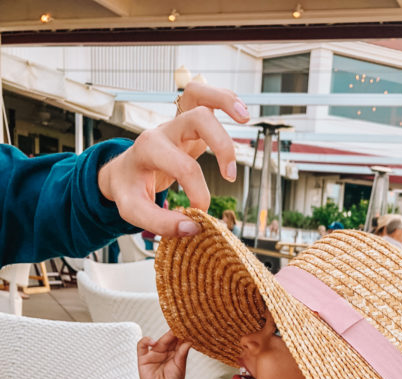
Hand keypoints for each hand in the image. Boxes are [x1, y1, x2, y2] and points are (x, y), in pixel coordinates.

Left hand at [98, 82, 248, 237]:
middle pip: (196, 118)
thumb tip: (193, 228)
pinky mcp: (187, 124)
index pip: (183, 166)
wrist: (122, 172)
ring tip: (245, 119)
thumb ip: (161, 223)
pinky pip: (204, 98)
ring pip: (198, 94)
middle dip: (221, 144)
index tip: (200, 213)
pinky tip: (241, 115)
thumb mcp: (133, 211)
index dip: (199, 192)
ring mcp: (175, 123)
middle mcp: (163, 131)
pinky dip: (224, 100)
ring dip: (225, 101)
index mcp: (149, 149)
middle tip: (230, 176)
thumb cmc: (129, 189)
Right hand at [137, 331, 190, 378]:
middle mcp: (165, 352)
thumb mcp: (180, 366)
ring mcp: (154, 354)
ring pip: (158, 340)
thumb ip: (182, 353)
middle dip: (175, 332)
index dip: (182, 334)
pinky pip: (142, 346)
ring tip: (172, 333)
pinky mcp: (143, 358)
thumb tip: (189, 340)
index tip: (188, 327)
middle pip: (169, 339)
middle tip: (181, 325)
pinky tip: (153, 342)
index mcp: (175, 353)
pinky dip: (146, 341)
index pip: (178, 341)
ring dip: (165, 336)